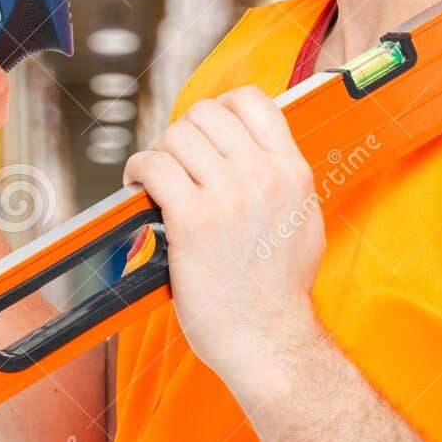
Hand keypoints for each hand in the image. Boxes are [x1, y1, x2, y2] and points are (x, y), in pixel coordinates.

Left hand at [122, 85, 325, 406]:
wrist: (270, 340)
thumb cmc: (280, 292)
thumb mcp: (304, 220)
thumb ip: (283, 180)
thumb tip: (257, 152)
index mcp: (292, 172)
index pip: (252, 101)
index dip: (220, 107)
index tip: (205, 130)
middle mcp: (263, 176)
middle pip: (205, 114)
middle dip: (182, 132)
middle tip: (173, 159)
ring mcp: (228, 196)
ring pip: (176, 136)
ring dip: (157, 151)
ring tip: (153, 175)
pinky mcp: (193, 221)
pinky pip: (154, 167)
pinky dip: (137, 170)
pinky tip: (137, 186)